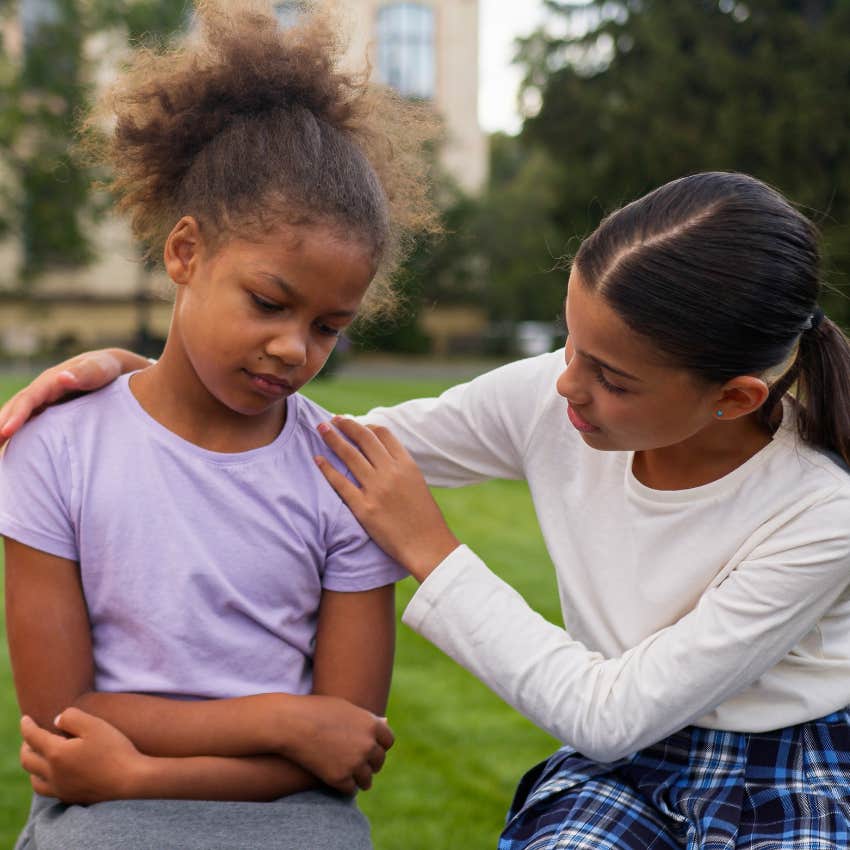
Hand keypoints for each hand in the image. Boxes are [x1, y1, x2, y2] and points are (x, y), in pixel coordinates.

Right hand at [0, 348, 147, 445]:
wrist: (114, 371)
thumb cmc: (107, 371)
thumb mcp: (100, 369)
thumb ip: (85, 373)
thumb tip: (63, 378)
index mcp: (50, 382)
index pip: (28, 399)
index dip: (16, 415)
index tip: (6, 431)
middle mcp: (41, 393)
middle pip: (15, 410)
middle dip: (0, 427)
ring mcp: (43, 405)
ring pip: (18, 420)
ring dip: (3, 434)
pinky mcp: (49, 415)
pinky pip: (29, 427)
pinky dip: (18, 439)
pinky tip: (12, 457)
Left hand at [20, 709, 146, 803]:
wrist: (130, 780)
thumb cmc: (114, 749)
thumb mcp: (95, 724)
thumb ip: (71, 717)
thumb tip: (56, 721)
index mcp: (57, 753)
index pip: (33, 737)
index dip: (27, 726)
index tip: (26, 719)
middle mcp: (53, 774)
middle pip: (28, 760)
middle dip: (26, 746)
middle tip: (31, 736)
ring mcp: (61, 789)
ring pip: (34, 779)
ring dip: (33, 765)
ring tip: (40, 756)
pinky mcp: (71, 797)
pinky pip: (47, 790)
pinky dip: (43, 779)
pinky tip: (55, 774)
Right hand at [280, 695, 393, 793]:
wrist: (291, 723)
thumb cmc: (316, 711)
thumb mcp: (345, 708)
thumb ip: (366, 718)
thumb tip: (385, 722)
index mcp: (372, 725)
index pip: (388, 741)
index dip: (379, 745)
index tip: (370, 748)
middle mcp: (368, 745)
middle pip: (379, 761)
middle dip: (370, 763)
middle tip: (358, 763)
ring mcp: (355, 763)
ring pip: (367, 780)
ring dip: (359, 778)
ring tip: (350, 775)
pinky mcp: (340, 778)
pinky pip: (350, 789)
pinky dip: (345, 786)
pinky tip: (337, 781)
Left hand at [315, 417, 460, 581]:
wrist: (428, 546)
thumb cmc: (425, 518)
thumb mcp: (417, 484)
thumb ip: (400, 468)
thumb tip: (381, 456)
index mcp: (407, 464)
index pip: (382, 434)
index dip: (365, 426)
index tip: (353, 424)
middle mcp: (391, 472)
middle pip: (364, 439)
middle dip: (346, 425)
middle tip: (332, 419)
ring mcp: (376, 489)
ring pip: (349, 455)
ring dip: (333, 439)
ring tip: (320, 429)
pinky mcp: (364, 508)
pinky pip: (340, 483)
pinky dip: (327, 468)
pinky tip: (318, 459)